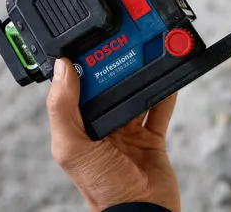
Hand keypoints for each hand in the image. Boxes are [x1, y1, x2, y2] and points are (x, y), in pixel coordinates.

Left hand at [47, 58, 180, 211]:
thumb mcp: (73, 148)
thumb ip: (63, 109)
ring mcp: (128, 132)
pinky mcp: (152, 138)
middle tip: (124, 40)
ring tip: (146, 50)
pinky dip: (165, 91)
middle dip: (116, 65)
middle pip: (108, 87)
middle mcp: (101, 127)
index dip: (82, 66)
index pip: (76, 88)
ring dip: (140, 74)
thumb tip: (61, 68)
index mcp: (77, 128)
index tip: (90, 43)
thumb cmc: (102, 190)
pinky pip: (159, 108)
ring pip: (134, 93)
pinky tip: (168, 72)